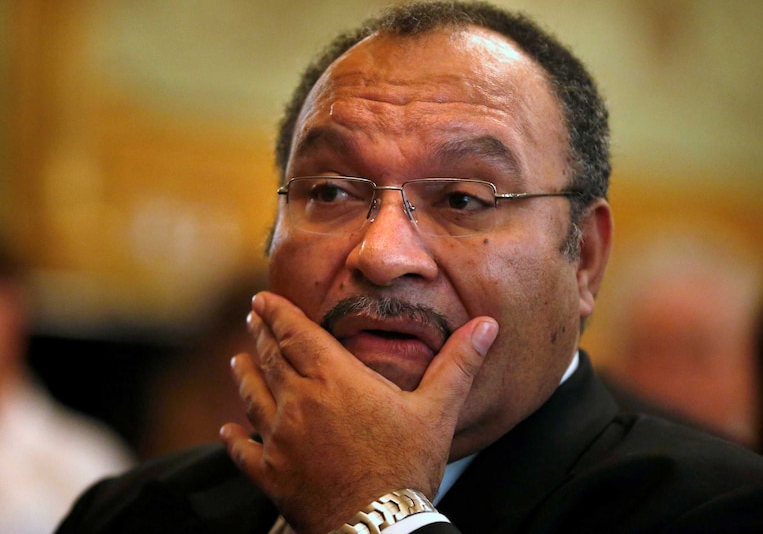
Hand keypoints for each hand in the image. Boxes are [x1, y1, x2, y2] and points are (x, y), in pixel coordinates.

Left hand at [219, 291, 497, 533]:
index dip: (278, 314)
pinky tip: (226, 429)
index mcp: (335, 379)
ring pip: (253, 397)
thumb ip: (458, 363)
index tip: (262, 299)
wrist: (379, 525)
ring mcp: (280, 439)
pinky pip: (244, 450)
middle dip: (261, 335)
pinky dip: (233, 437)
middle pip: (271, 359)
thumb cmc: (408, 466)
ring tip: (236, 359)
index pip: (297, 334)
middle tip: (253, 319)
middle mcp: (299, 402)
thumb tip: (487, 325)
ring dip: (243, 375)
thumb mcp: (438, 410)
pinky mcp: (272, 474)